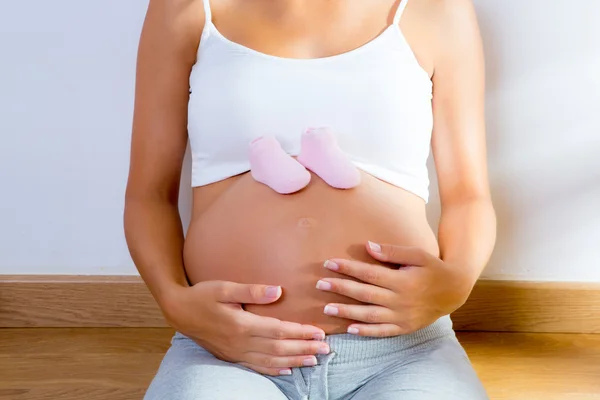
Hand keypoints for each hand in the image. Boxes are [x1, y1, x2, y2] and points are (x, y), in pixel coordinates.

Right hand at [162, 281, 329, 375]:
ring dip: (294, 360)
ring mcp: (236, 352)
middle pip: (279, 349)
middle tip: (326, 348)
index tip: (319, 332)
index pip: (279, 331)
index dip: (301, 332)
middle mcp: (241, 342)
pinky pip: (257, 367)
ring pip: (271, 361)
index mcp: (242, 325)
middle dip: (304, 348)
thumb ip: (252, 291)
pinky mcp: (231, 356)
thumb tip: (278, 291)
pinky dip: (274, 370)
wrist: (179, 310)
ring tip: (313, 359)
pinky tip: (287, 370)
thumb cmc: (202, 295)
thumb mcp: (225, 288)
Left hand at [316, 242, 475, 336]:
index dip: (347, 268)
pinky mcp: (404, 327)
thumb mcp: (417, 254)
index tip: (329, 263)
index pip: (368, 274)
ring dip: (346, 311)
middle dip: (340, 288)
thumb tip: (368, 246)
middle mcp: (400, 300)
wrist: (453, 291)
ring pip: (369, 315)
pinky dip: (365, 331)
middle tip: (319, 284)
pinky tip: (349, 328)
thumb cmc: (432, 268)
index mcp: (402, 280)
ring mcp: (401, 316)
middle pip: (364, 294)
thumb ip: (392, 251)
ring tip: (327, 308)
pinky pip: (382, 331)